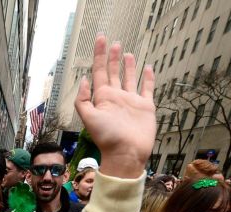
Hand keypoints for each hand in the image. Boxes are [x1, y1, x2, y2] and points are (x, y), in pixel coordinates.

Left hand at [74, 35, 154, 178]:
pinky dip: (147, 78)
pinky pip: (147, 88)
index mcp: (103, 97)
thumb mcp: (88, 117)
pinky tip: (147, 67)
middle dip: (112, 57)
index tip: (100, 40)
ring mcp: (131, 101)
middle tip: (113, 43)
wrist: (126, 152)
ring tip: (126, 53)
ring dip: (127, 66)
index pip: (99, 71)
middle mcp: (116, 97)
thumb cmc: (107, 138)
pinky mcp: (145, 106)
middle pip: (113, 72)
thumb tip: (83, 79)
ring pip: (129, 78)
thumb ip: (83, 99)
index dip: (99, 55)